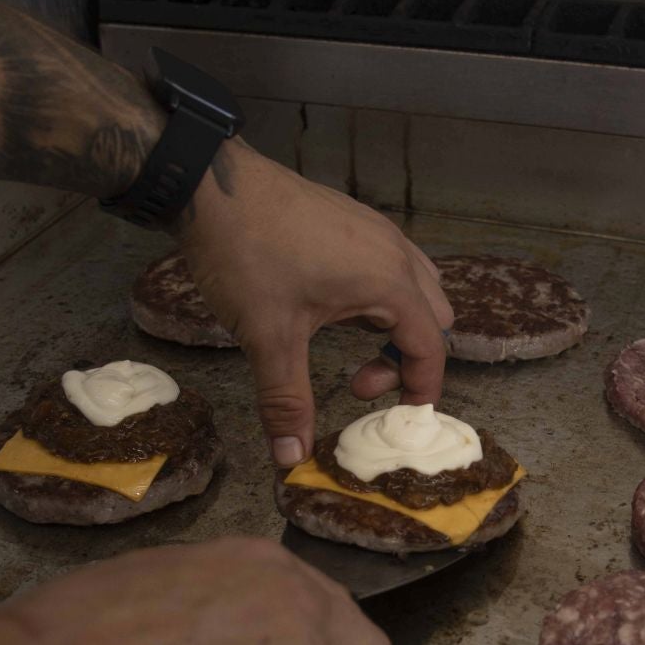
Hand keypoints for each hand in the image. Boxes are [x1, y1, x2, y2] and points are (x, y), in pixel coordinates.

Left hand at [175, 141, 452, 465]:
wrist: (211, 185)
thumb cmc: (246, 255)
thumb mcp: (267, 337)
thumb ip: (287, 401)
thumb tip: (292, 459)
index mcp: (388, 282)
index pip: (431, 347)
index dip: (421, 390)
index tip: (395, 418)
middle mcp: (394, 252)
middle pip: (433, 315)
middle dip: (407, 358)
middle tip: (357, 380)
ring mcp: (374, 229)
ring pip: (415, 285)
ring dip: (395, 324)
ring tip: (348, 344)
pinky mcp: (350, 218)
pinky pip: (389, 262)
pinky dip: (378, 296)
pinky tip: (330, 306)